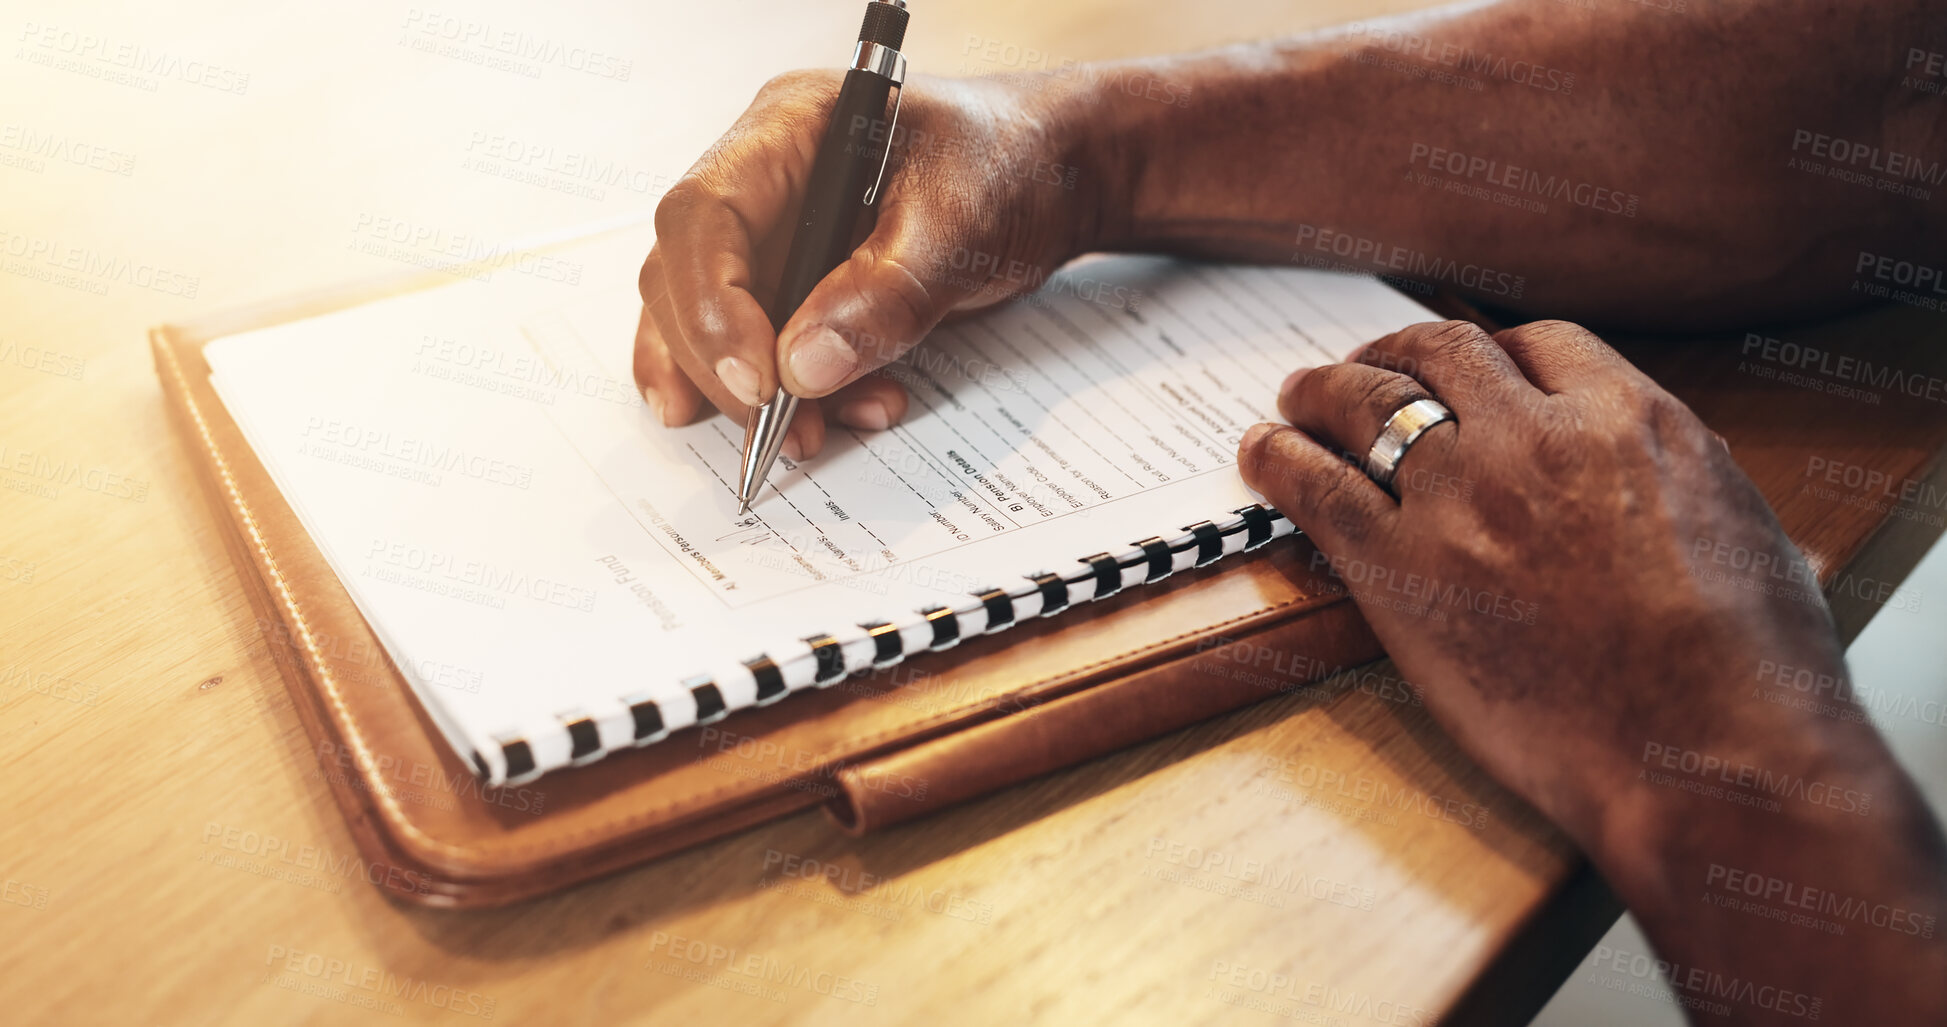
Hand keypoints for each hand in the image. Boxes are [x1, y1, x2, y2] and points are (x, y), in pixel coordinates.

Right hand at [636, 70, 1105, 457]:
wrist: (1053, 177)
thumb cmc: (1011, 165)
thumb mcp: (963, 225)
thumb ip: (885, 294)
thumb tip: (800, 368)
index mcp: (787, 131)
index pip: (702, 215)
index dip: (710, 303)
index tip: (757, 380)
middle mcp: (761, 183)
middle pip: (683, 278)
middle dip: (723, 366)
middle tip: (781, 426)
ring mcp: (772, 238)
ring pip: (708, 326)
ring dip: (752, 397)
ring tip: (819, 435)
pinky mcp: (795, 290)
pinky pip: (757, 352)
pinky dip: (786, 401)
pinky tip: (830, 423)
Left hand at [1234, 320, 1861, 849]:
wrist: (1705, 755)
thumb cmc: (1752, 672)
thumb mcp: (1750, 537)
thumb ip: (1690, 491)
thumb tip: (1687, 495)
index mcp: (1630, 419)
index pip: (1540, 346)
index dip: (1493, 354)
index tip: (1469, 369)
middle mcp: (1536, 436)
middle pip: (1442, 354)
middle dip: (1397, 352)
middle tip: (1366, 365)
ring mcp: (1460, 496)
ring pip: (1368, 401)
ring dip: (1324, 390)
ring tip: (1298, 395)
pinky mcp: (1399, 569)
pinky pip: (1315, 487)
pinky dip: (1277, 460)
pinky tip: (1259, 453)